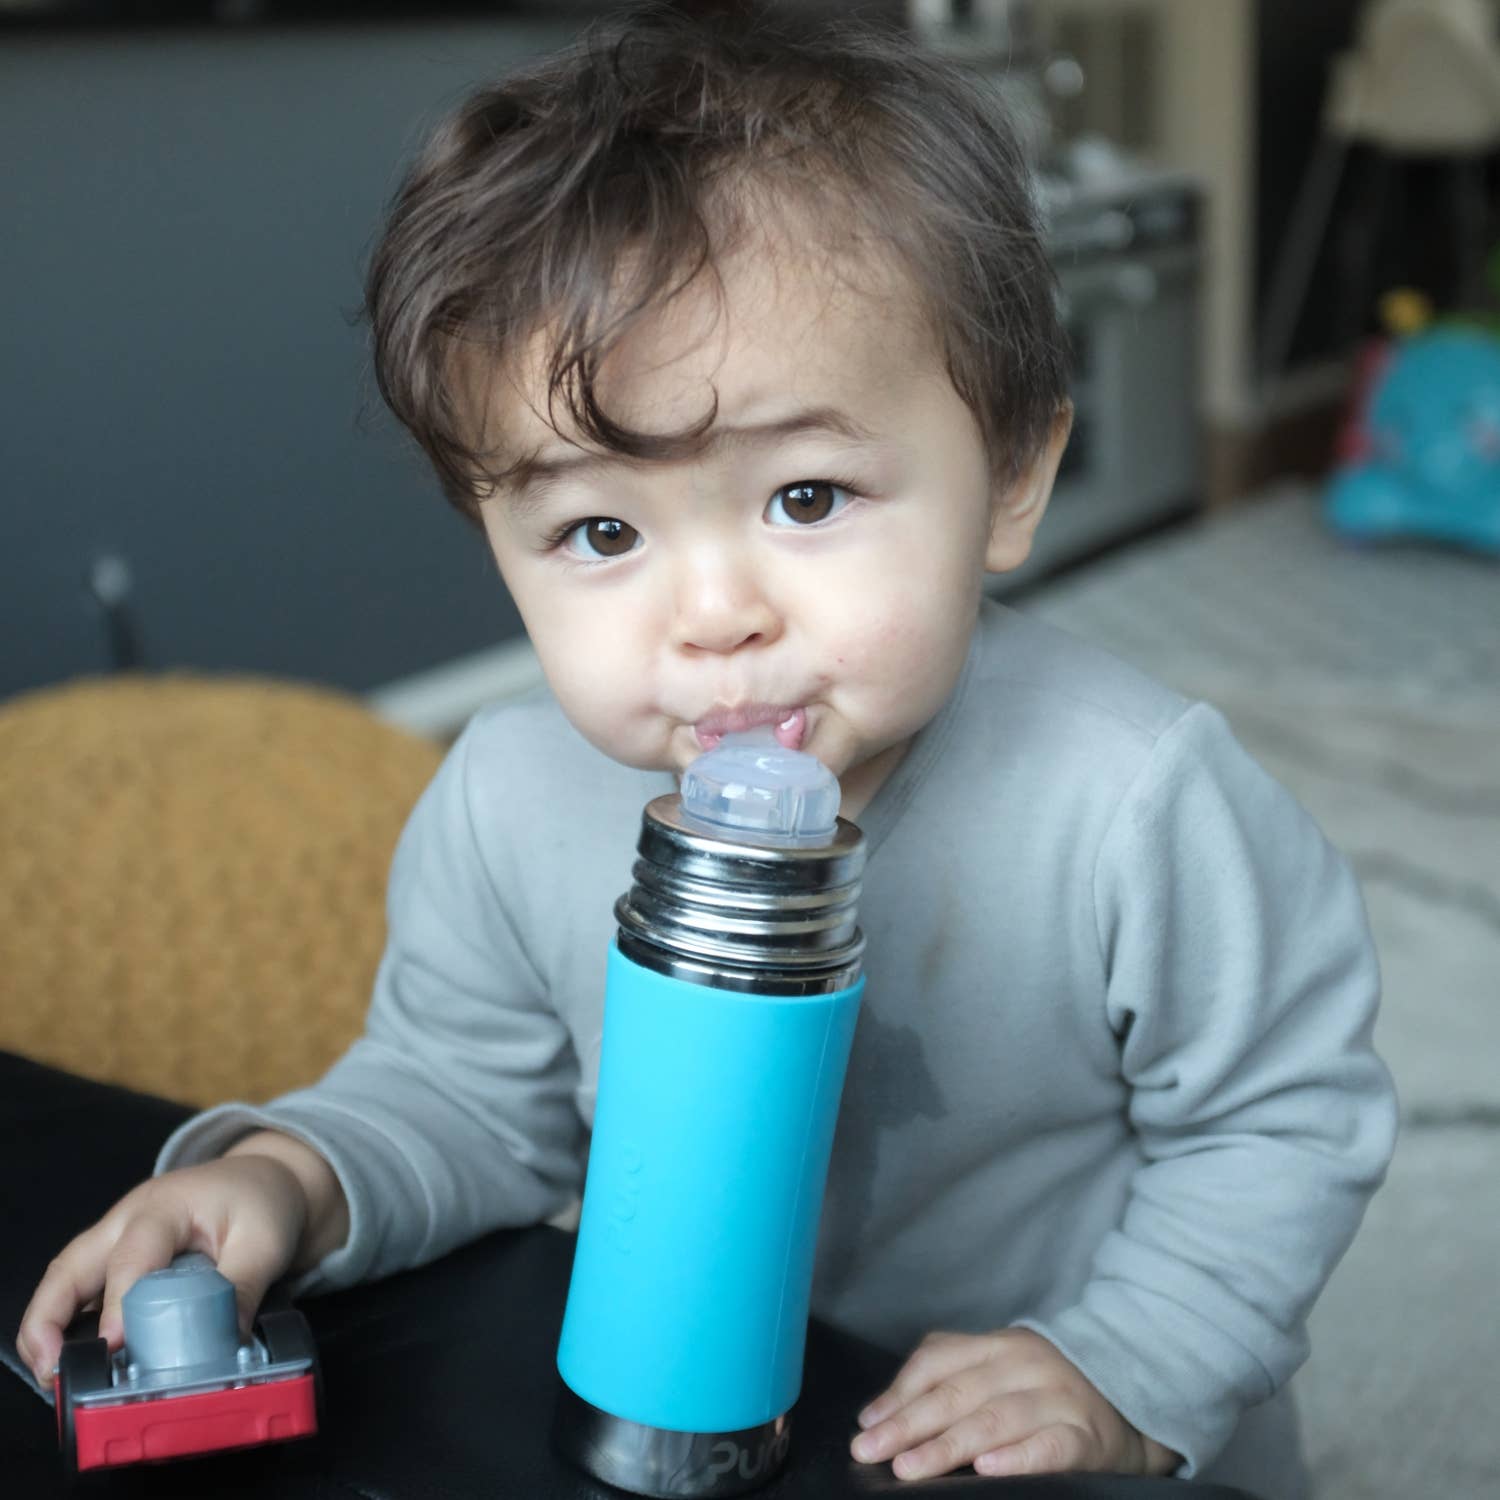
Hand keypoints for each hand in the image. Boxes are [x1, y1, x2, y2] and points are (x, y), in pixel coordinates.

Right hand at [16, 1131, 345, 1387]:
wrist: (261, 1182)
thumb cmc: (259, 1202)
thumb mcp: (265, 1240)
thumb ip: (243, 1288)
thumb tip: (226, 1345)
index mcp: (165, 1207)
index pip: (133, 1256)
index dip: (120, 1303)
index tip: (116, 1346)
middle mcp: (127, 1221)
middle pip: (71, 1266)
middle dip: (50, 1319)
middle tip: (52, 1370)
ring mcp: (115, 1240)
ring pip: (65, 1280)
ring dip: (48, 1327)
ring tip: (52, 1376)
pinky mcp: (115, 1261)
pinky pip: (80, 1292)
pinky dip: (67, 1326)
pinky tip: (72, 1361)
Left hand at [849, 1327, 1179, 1481]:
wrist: (1130, 1402)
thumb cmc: (1046, 1391)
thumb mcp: (999, 1370)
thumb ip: (947, 1380)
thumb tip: (879, 1414)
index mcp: (998, 1344)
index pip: (937, 1362)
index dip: (898, 1393)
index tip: (866, 1425)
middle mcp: (1026, 1363)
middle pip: (957, 1393)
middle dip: (908, 1425)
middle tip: (871, 1451)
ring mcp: (1057, 1398)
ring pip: (994, 1421)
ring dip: (947, 1446)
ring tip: (910, 1467)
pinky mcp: (1085, 1437)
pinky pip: (1047, 1448)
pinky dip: (1015, 1459)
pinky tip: (985, 1471)